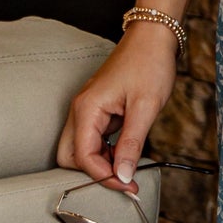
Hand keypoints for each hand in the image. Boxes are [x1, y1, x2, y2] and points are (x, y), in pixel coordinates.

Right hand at [55, 21, 180, 192]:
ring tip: (129, 168)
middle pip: (70, 157)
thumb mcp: (145, 107)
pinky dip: (105, 152)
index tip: (128, 185)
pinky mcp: (98, 110)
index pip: (82, 157)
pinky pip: (93, 139)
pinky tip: (125, 154)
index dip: (104, 176)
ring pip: (80, 150)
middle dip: (94, 173)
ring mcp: (87, 110)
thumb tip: (123, 175)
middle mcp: (81, 110)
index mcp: (86, 109)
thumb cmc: (149, 64)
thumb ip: (132, 144)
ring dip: (100, 164)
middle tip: (124, 179)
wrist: (152, 38)